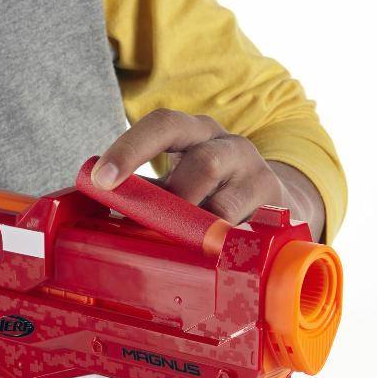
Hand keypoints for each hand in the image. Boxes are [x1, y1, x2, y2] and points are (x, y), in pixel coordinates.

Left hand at [92, 108, 325, 239]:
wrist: (269, 200)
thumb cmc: (208, 189)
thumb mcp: (176, 180)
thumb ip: (145, 192)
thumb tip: (101, 211)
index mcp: (194, 132)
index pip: (163, 125)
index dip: (130, 149)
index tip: (101, 179)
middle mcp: (228, 145)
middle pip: (203, 163)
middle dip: (174, 200)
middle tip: (153, 227)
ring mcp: (255, 173)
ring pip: (227, 200)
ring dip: (199, 227)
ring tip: (183, 243)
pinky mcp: (275, 204)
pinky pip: (248, 228)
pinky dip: (225, 243)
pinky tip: (214, 253)